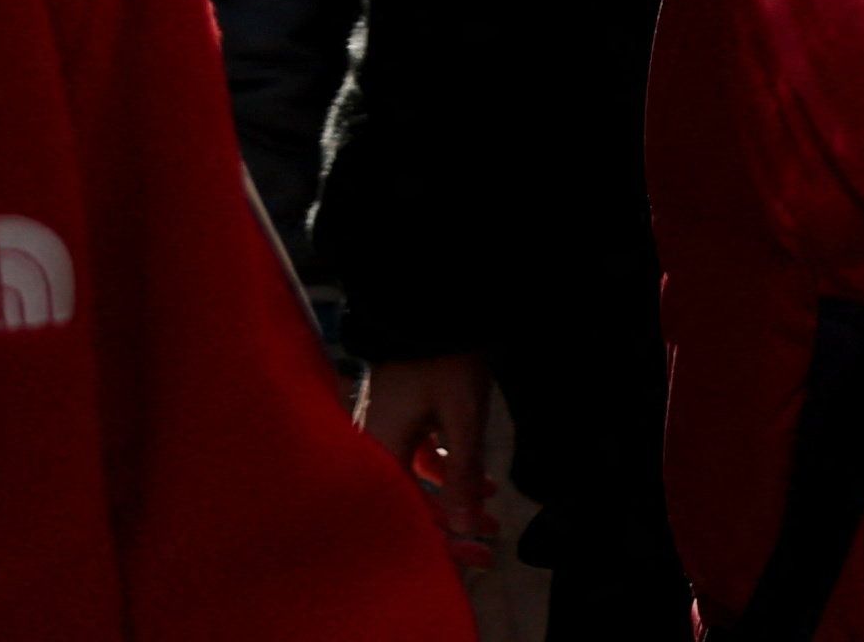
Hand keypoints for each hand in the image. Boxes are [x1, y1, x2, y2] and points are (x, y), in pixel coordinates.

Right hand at [354, 351, 501, 573]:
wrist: (430, 306)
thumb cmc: (444, 359)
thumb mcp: (462, 417)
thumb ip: (462, 473)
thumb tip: (468, 526)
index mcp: (377, 454)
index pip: (407, 516)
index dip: (445, 541)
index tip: (479, 557)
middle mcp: (371, 449)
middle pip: (408, 503)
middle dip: (451, 524)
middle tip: (490, 541)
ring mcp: (383, 432)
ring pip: (415, 482)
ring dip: (454, 496)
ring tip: (493, 508)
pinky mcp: (397, 419)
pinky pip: (418, 457)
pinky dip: (447, 470)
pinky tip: (479, 477)